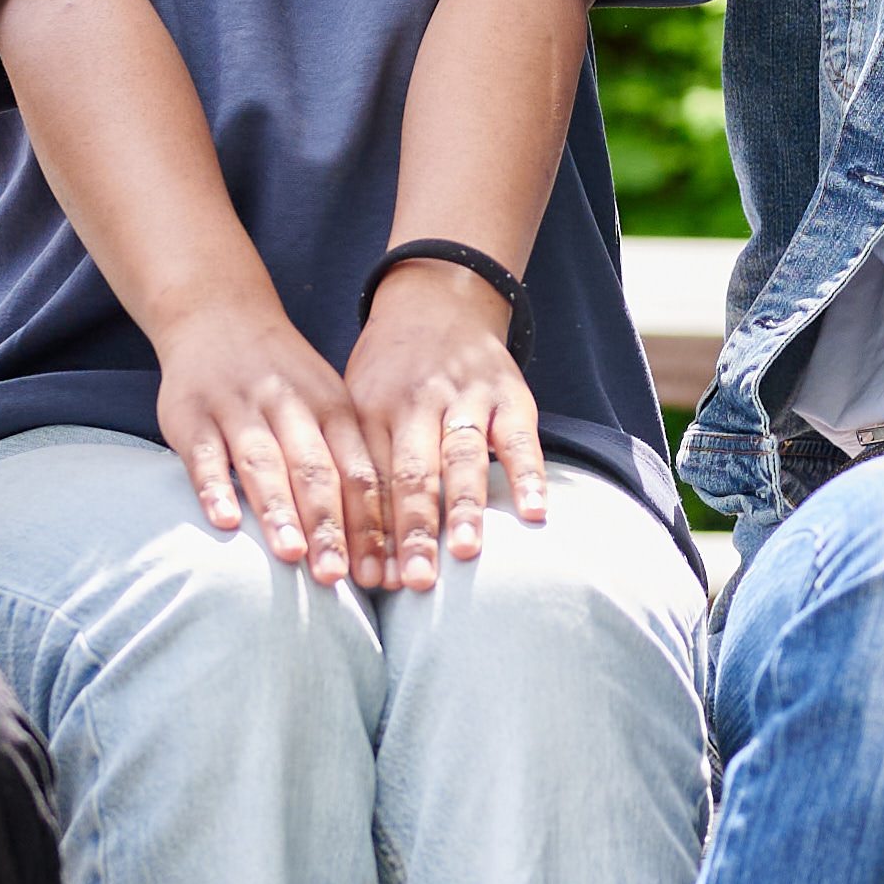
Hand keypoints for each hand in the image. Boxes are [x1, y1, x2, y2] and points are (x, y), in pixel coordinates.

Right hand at [155, 294, 384, 585]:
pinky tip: (225, 520)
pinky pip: (205, 453)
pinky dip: (215, 487)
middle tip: (337, 576)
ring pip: (263, 462)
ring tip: (291, 555)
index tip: (381, 574)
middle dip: (329, 525)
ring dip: (278, 510)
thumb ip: (350, 460)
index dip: (371, 524)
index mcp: (332, 407)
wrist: (218, 313)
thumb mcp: (328, 404)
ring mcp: (238, 407)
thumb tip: (388, 539)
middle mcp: (289, 405)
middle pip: (315, 470)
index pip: (359, 471)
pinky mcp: (192, 414)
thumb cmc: (285, 380)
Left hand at [345, 258, 544, 592]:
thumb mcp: (358, 405)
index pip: (369, 482)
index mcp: (372, 411)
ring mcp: (466, 397)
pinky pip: (520, 437)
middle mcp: (417, 403)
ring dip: (464, 506)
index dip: (371, 533)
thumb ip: (358, 467)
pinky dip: (528, 474)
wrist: (438, 301)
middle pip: (412, 475)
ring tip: (465, 552)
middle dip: (413, 531)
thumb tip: (349, 549)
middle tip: (415, 582)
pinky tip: (534, 512)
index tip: (372, 582)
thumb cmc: (390, 374)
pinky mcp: (510, 393)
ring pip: (462, 456)